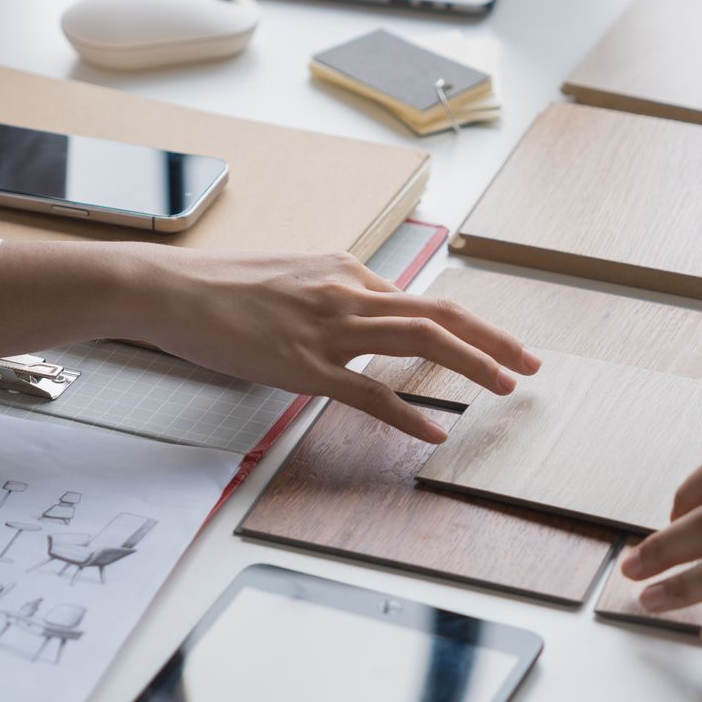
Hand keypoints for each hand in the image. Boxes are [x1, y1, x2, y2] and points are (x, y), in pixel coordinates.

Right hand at [133, 249, 538, 441]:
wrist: (171, 290)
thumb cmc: (221, 289)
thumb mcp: (289, 276)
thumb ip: (330, 295)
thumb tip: (361, 314)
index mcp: (345, 270)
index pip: (418, 298)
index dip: (464, 325)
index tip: (493, 344)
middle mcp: (347, 292)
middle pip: (440, 312)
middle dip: (494, 339)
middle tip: (531, 362)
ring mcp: (329, 328)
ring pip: (421, 340)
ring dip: (473, 364)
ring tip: (506, 387)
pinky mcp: (305, 364)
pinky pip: (371, 392)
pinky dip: (410, 413)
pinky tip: (436, 430)